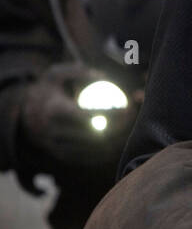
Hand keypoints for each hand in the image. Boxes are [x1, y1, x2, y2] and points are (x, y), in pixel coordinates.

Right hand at [18, 64, 138, 169]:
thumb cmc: (47, 90)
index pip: (85, 115)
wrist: (24, 115)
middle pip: (91, 134)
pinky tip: (115, 144)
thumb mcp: (56, 74)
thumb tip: (104, 76)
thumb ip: (80, 72)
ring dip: (111, 142)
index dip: (107, 113)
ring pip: (89, 148)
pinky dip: (100, 153)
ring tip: (127, 132)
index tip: (125, 108)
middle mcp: (53, 131)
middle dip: (115, 129)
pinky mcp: (58, 155)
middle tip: (130, 120)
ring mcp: (55, 146)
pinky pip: (83, 157)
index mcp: (53, 110)